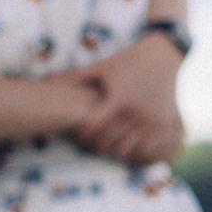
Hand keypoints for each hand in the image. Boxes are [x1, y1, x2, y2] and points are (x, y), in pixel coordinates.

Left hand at [71, 32, 184, 164]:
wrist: (164, 58)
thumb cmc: (128, 62)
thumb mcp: (102, 68)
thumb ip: (75, 77)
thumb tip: (45, 79)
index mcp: (119, 100)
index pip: (94, 127)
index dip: (83, 134)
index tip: (79, 135)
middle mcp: (137, 113)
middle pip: (109, 142)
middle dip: (97, 145)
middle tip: (89, 146)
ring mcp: (152, 122)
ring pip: (128, 150)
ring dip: (116, 150)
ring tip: (108, 147)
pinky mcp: (165, 126)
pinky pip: (148, 150)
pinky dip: (136, 153)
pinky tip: (129, 148)